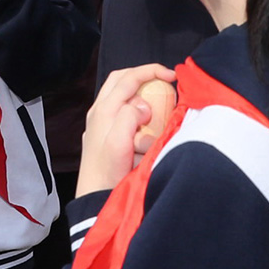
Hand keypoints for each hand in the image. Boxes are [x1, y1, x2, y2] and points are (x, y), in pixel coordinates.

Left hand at [78, 66, 176, 195]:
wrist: (96, 197)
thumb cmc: (106, 172)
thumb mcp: (119, 143)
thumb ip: (129, 117)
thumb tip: (142, 105)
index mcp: (103, 110)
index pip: (128, 78)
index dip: (151, 71)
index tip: (172, 75)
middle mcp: (101, 113)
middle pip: (124, 82)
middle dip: (146, 82)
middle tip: (166, 89)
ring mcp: (105, 125)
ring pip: (130, 104)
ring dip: (146, 116)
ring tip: (147, 139)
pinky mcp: (111, 138)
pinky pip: (131, 124)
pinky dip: (142, 131)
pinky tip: (143, 150)